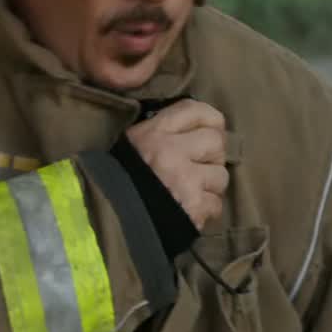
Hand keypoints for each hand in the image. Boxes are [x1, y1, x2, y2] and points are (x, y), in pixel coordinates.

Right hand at [125, 99, 227, 230]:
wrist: (110, 222)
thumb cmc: (119, 182)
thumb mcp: (130, 146)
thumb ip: (159, 133)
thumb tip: (192, 129)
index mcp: (153, 133)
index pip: (195, 110)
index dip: (210, 120)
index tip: (209, 131)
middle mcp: (172, 151)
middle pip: (217, 142)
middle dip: (212, 156)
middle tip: (198, 167)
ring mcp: (186, 180)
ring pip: (221, 176)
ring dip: (210, 186)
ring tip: (191, 192)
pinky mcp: (194, 208)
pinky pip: (216, 204)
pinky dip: (206, 210)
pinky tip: (189, 211)